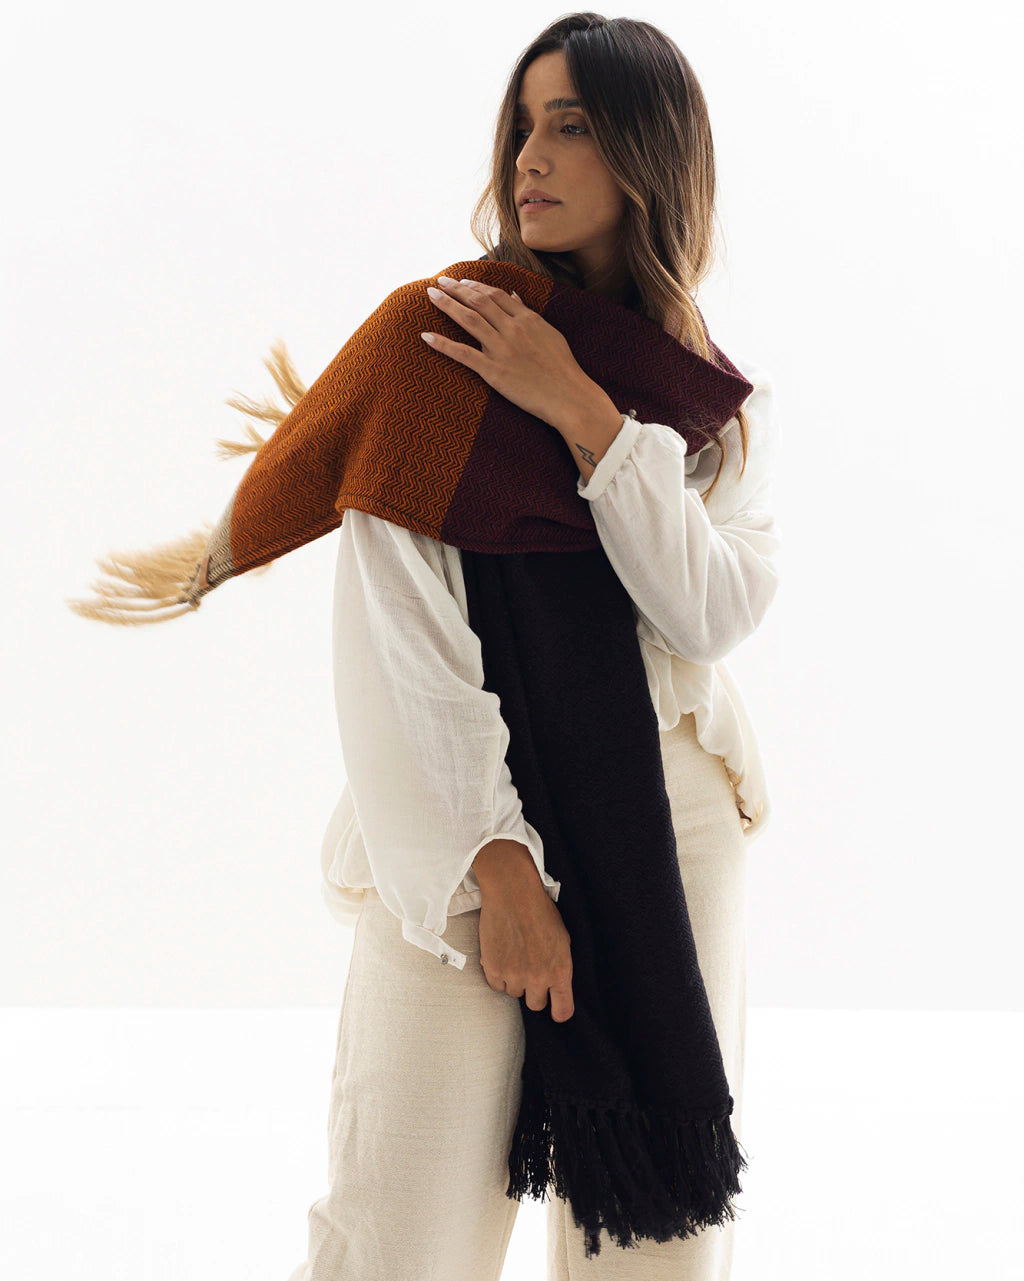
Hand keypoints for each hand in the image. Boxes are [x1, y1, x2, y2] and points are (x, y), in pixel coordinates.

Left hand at [422, 275, 596, 431]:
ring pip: (468, 320)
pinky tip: (426, 336)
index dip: (475, 286)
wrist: (570, 396)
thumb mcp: (549, 334)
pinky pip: (463, 354)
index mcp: (527, 319)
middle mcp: (512, 329)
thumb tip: (514, 295)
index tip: (461, 282)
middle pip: (478, 301)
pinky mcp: (494, 371)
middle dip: (456, 289)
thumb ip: (528, 314)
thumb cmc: (563, 368)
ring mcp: (502, 349)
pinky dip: (443, 344)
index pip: (495, 294)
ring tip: (431, 294)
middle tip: (440, 281)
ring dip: (447, 305)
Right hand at [477, 880, 574, 1022]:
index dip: (559, 1011)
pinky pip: (496, 985)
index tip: (555, 1009)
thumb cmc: (540, 911)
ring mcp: (514, 975)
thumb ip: (559, 966)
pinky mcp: (493, 969)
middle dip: (534, 991)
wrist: (513, 894)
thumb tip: (555, 983)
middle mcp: (538, 978)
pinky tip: (502, 954)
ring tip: (515, 954)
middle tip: (530, 971)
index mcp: (560, 971)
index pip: (563, 1010)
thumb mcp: (562, 939)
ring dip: (514, 980)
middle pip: (536, 1005)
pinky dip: (497, 974)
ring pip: (514, 993)